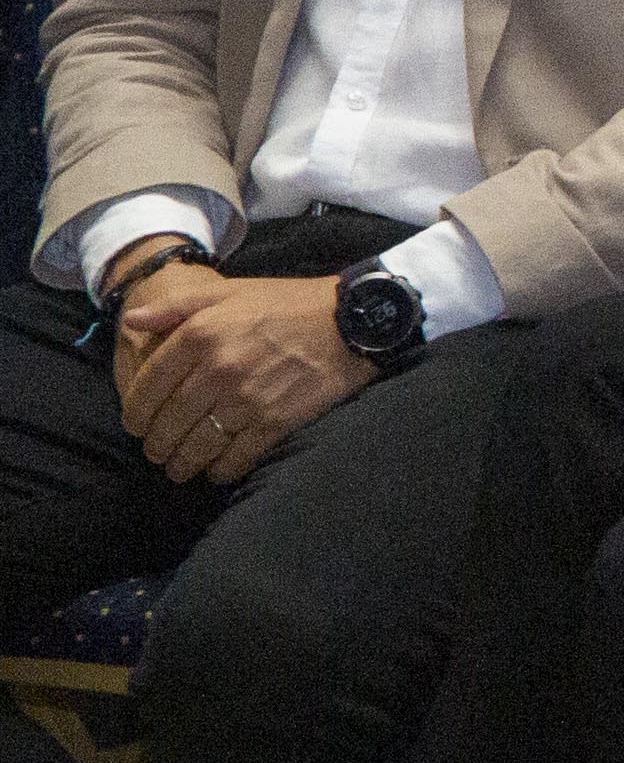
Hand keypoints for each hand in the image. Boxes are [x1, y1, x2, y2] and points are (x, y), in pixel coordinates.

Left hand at [118, 273, 370, 484]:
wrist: (353, 321)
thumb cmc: (288, 304)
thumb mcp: (228, 291)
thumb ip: (175, 305)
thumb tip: (131, 321)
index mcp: (200, 335)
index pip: (148, 386)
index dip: (135, 412)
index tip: (135, 426)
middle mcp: (218, 369)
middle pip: (169, 421)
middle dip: (157, 444)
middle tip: (156, 452)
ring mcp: (247, 399)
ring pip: (198, 445)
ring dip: (183, 463)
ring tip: (179, 469)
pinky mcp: (276, 421)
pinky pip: (236, 457)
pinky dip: (220, 470)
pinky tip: (216, 471)